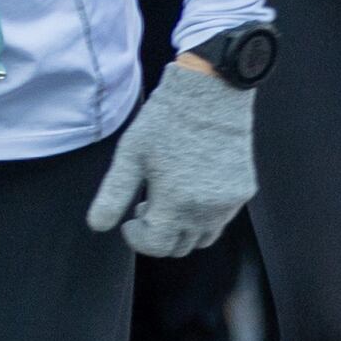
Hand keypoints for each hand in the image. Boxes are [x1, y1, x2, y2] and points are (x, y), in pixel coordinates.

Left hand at [85, 58, 256, 256]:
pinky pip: (221, 219)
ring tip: (167, 199)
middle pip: (180, 247)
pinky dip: (203, 216)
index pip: (156, 246)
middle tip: (145, 206)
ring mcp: (228, 202)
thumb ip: (112, 196)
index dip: (137, 238)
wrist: (211, 93)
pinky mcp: (243, 191)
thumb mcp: (130, 156)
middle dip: (158, 235)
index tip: (128, 220)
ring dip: (182, 229)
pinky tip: (189, 188)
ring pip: (203, 238)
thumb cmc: (165, 121)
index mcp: (176, 204)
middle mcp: (207, 210)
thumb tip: (97, 226)